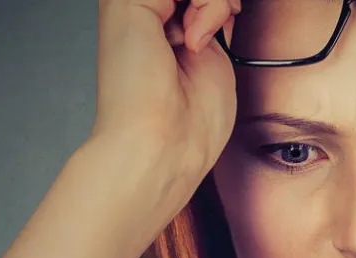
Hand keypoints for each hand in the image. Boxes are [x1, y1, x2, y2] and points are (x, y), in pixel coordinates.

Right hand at [91, 0, 238, 188]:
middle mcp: (141, 10)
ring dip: (214, 1)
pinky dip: (208, 4)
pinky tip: (192, 38)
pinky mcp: (128, 1)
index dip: (219, 2)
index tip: (228, 18)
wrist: (163, 146)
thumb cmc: (189, 121)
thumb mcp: (216, 55)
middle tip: (218, 25)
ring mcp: (133, 3)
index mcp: (157, 22)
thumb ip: (211, 17)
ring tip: (199, 40)